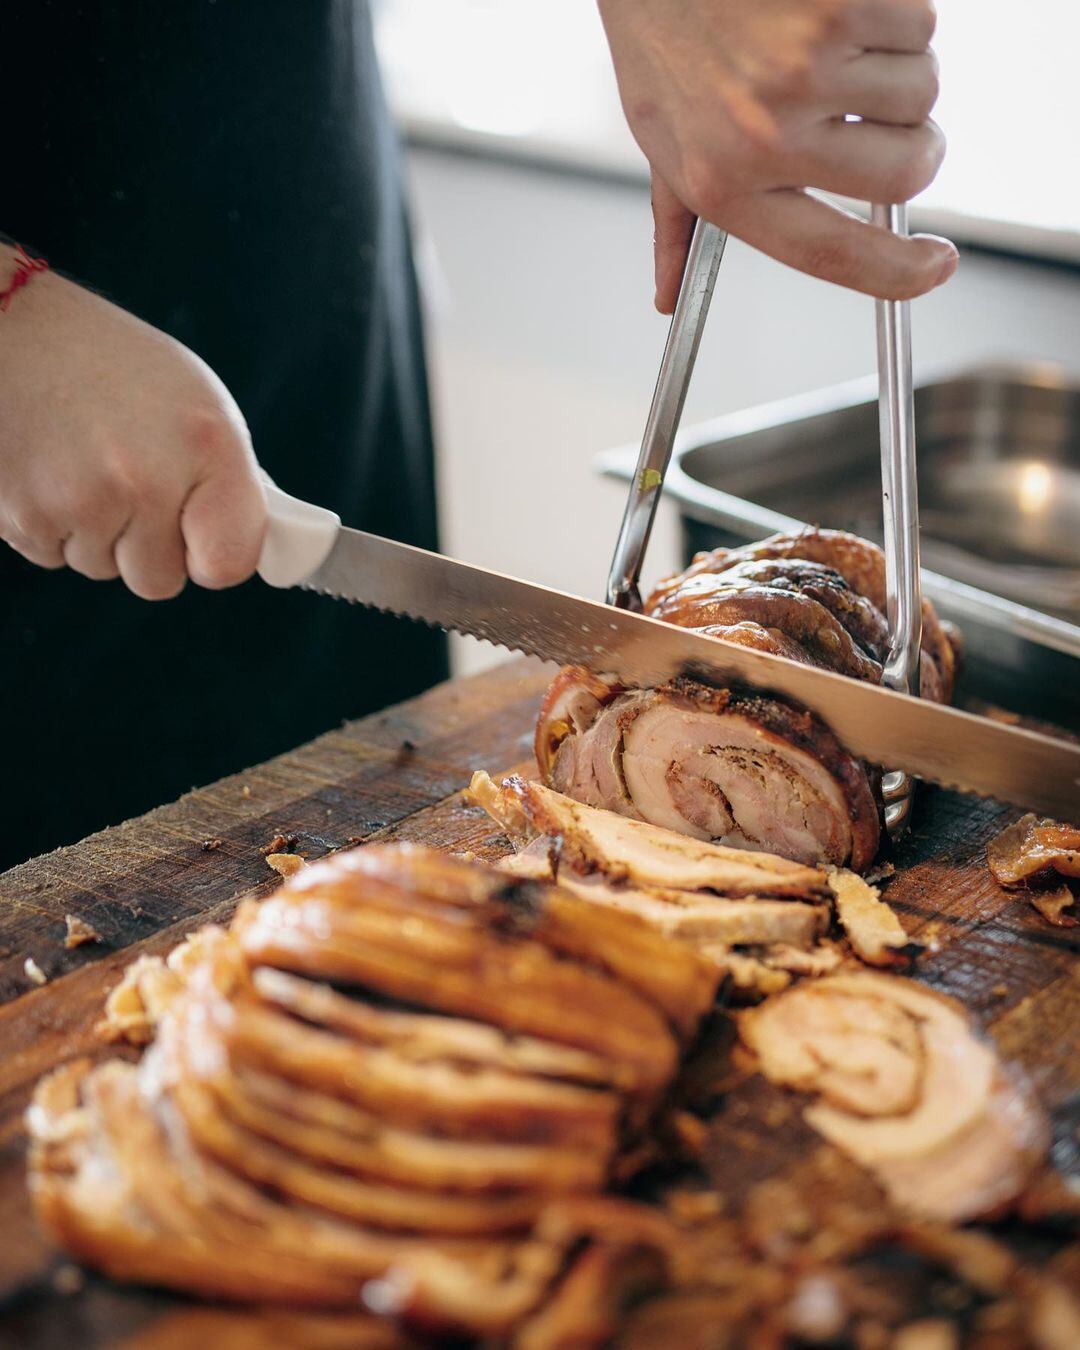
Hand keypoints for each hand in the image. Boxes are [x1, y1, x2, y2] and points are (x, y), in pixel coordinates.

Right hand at [0, 250, 264, 598]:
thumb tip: (258, 540)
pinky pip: (52, 557)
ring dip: (94, 533)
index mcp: (206, 445)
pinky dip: (50, 525)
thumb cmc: (107, 362)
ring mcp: (81, 501)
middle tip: (126, 484)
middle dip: (145, 547)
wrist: (8, 328)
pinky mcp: (24, 516)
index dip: (215, 558)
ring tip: (79, 463)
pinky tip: (46, 469)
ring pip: (101, 569)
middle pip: (158, 580)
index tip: (205, 543)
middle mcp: (146, 478)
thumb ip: (223, 475)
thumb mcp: (193, 400)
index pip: (230, 562)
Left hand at [598, 0, 956, 308]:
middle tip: (879, 119)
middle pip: (908, 170)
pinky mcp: (839, 5)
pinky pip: (918, 22)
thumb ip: (676, 224)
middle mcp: (767, 137)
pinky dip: (894, 12)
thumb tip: (668, 293)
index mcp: (725, 187)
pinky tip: (836, 8)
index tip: (935, 265)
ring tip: (834, 47)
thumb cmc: (661, 44)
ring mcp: (805, 68)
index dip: (901, 273)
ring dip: (899, 67)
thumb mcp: (660, 146)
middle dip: (917, 144)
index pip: (838, 256)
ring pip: (922, 88)